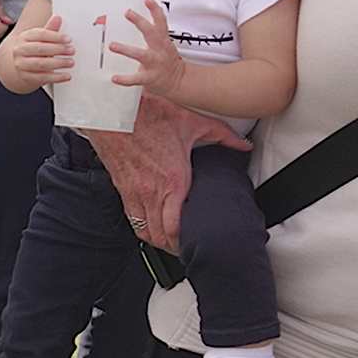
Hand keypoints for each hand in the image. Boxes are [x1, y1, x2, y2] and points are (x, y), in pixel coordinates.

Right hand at [5, 16, 74, 91]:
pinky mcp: (26, 77)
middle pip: (40, 49)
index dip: (56, 36)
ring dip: (58, 63)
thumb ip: (50, 29)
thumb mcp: (40, 38)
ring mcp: (21, 64)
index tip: (68, 39)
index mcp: (24, 37)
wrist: (19, 64)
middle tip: (72, 50)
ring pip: (41, 64)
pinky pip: (42, 78)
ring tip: (71, 62)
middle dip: (58, 50)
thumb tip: (58, 18)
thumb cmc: (33, 49)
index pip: (40, 34)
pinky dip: (56, 77)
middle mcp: (20, 50)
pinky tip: (66, 76)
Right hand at [83, 95, 249, 253]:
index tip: (196, 242)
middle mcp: (150, 191)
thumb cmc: (147, 115)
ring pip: (144, 231)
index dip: (184, 242)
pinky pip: (132, 218)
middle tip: (186, 247)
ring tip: (171, 241)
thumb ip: (223, 135)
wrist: (113, 110)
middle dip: (174, 246)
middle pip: (160, 236)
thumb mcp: (192, 122)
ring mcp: (133, 191)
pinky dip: (143, 227)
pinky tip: (151, 224)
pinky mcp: (122, 188)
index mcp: (172, 180)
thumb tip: (243, 145)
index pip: (175, 227)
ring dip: (158, 240)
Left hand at [108, 0, 184, 94]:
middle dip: (140, 22)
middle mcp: (160, 50)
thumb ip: (154, 31)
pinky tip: (115, 78)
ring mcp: (155, 64)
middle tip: (128, 12)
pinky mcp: (150, 78)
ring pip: (141, 55)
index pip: (161, 22)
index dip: (155, 10)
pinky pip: (136, 78)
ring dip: (126, 49)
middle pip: (151, 33)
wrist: (178, 81)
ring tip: (112, 45)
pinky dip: (125, 79)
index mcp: (163, 41)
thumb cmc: (166, 60)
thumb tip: (140, 13)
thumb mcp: (164, 43)